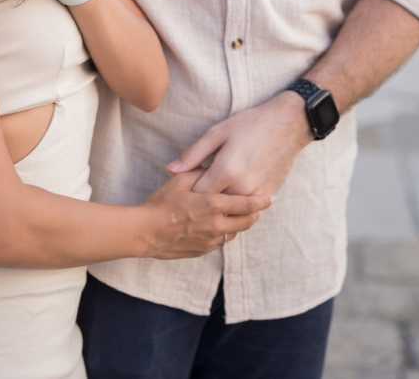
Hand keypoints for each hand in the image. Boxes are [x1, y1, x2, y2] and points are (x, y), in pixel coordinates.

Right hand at [142, 170, 271, 258]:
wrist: (146, 232)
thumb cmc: (161, 203)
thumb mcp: (180, 180)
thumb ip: (199, 172)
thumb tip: (211, 168)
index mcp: (213, 205)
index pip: (247, 204)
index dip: (262, 201)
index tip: (272, 198)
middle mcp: (217, 225)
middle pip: (247, 222)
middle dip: (255, 214)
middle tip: (258, 207)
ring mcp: (211, 240)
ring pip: (235, 233)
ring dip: (239, 224)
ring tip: (238, 215)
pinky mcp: (203, 250)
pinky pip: (221, 242)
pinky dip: (224, 233)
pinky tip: (218, 225)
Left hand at [166, 92, 312, 197]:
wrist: (287, 125)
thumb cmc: (250, 124)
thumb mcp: (217, 132)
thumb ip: (193, 154)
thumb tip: (170, 170)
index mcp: (226, 171)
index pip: (197, 195)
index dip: (187, 191)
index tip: (183, 185)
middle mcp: (242, 188)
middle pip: (213, 206)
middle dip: (201, 201)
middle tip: (195, 188)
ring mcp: (257, 195)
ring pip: (230, 211)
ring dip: (219, 205)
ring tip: (212, 190)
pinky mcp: (267, 196)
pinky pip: (246, 210)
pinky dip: (235, 205)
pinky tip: (229, 192)